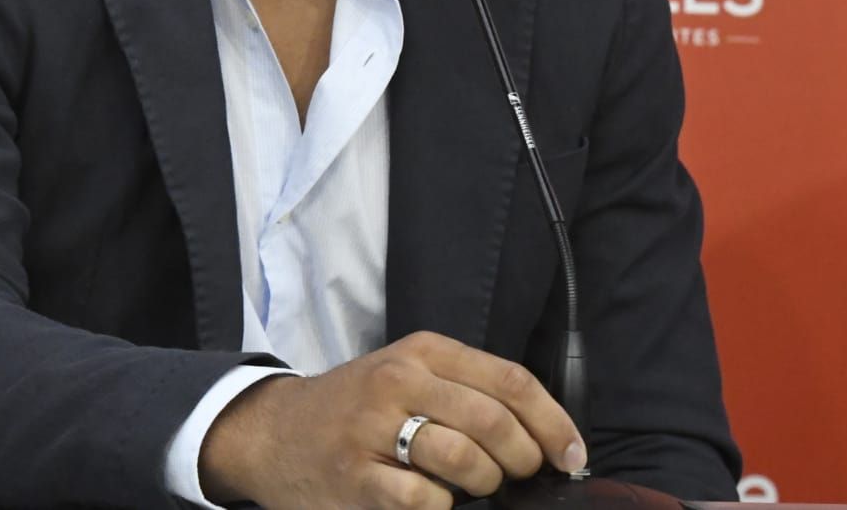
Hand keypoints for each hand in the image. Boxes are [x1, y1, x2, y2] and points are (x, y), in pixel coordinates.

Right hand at [198, 330, 586, 508]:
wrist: (274, 433)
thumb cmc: (357, 408)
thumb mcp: (408, 374)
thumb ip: (467, 391)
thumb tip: (543, 435)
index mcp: (423, 351)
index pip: (510, 380)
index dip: (553, 422)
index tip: (572, 454)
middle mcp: (399, 380)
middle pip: (495, 422)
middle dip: (524, 459)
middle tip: (519, 476)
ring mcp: (373, 429)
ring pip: (466, 460)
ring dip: (485, 484)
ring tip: (474, 487)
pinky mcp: (355, 477)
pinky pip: (426, 500)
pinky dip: (442, 507)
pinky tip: (432, 500)